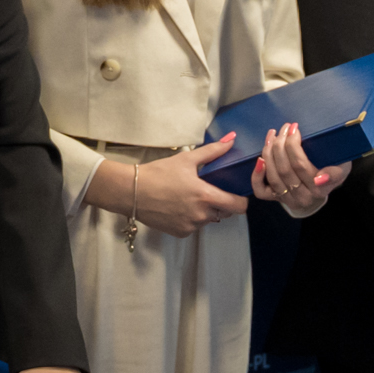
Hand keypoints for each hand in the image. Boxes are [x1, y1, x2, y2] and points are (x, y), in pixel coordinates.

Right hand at [111, 137, 252, 238]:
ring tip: (189, 198)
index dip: (241, 201)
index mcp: (206, 196)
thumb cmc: (159, 173)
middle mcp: (201, 215)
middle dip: (221, 203)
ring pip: (208, 220)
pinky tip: (178, 207)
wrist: (132, 191)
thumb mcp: (186, 159)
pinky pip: (194, 226)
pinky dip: (191, 219)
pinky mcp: (180, 233)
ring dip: (205, 211)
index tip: (237, 194)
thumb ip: (213, 151)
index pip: (238, 206)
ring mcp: (191, 226)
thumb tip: (232, 139)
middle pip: (224, 213)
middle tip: (207, 191)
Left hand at [248, 122, 340, 218]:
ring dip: (269, 153)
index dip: (293, 145)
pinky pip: (261, 191)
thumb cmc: (332, 170)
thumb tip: (319, 178)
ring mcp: (287, 199)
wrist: (322, 186)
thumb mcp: (341, 168)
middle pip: (284, 169)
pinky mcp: (275, 199)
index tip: (295, 128)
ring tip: (273, 135)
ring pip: (273, 177)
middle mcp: (302, 197)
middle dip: (280, 144)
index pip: (301, 166)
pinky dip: (257, 176)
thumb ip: (335, 173)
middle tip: (284, 128)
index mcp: (319, 190)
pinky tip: (259, 160)